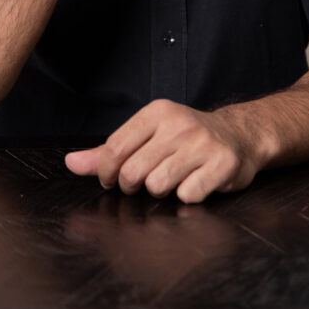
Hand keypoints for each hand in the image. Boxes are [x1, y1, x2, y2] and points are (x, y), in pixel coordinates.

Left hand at [64, 99, 264, 203]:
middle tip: (148, 180)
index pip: (114, 149)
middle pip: (134, 172)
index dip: (108, 173)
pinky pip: (187, 195)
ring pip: (158, 186)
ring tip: (175, 179)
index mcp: (157, 112)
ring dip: (162, 191)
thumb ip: (107, 152)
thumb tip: (70, 163)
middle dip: (135, 186)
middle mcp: (179, 123)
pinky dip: (188, 197)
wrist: (238, 137)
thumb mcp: (147, 136)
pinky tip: (196, 182)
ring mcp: (203, 143)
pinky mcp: (222, 163)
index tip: (115, 179)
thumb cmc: (185, 140)